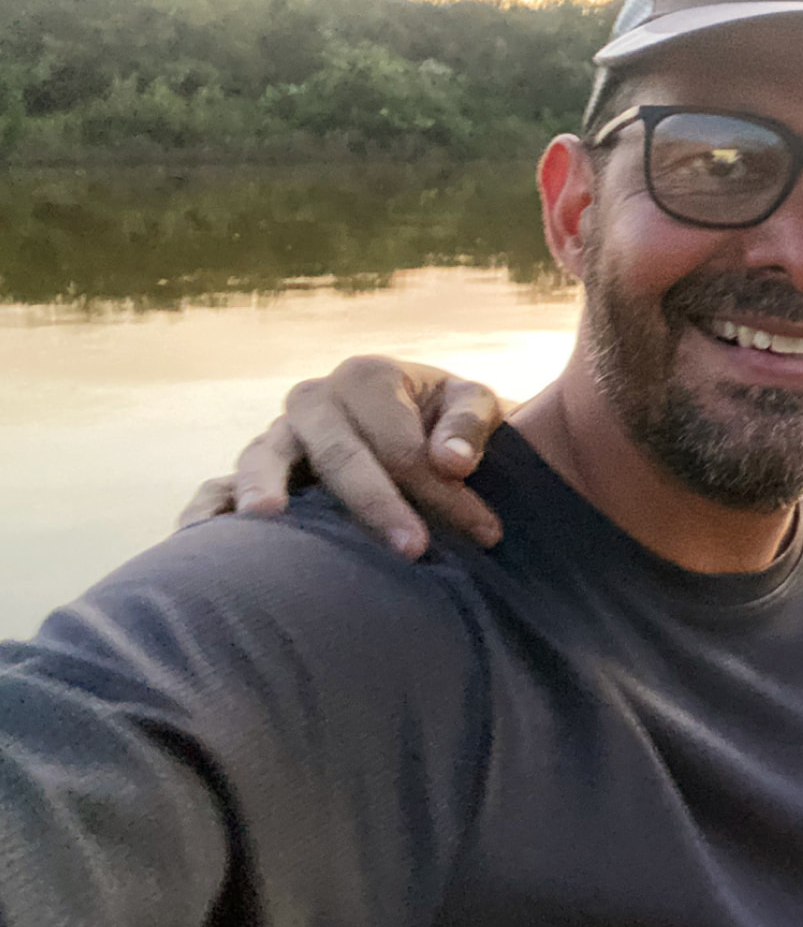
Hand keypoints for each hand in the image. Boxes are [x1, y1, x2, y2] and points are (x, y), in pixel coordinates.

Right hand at [183, 356, 505, 557]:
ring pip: (264, 459)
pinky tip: (196, 540)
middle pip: (340, 453)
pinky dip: (205, 510)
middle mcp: (313, 401)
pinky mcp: (252, 475)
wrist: (419, 429)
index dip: (442, 488)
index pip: (402, 441)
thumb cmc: (449, 421)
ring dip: (265, 489)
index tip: (483, 530)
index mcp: (367, 377)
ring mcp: (276, 438)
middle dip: (378, 503)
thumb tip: (452, 462)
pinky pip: (216, 488)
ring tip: (268, 519)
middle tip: (414, 549)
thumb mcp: (476, 406)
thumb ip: (470, 425)